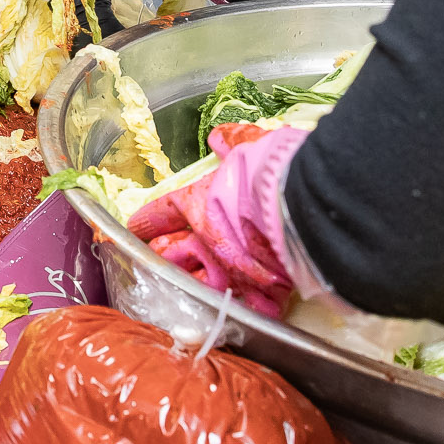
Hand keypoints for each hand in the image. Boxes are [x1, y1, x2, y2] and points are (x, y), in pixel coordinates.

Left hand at [125, 124, 306, 317]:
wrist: (306, 206)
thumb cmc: (274, 172)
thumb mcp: (252, 145)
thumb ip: (235, 142)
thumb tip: (219, 137)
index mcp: (199, 204)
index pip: (164, 212)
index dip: (150, 220)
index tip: (137, 227)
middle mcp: (209, 240)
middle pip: (174, 254)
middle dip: (166, 256)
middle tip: (160, 257)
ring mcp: (232, 269)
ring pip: (202, 284)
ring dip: (197, 284)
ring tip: (193, 286)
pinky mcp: (262, 290)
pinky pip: (249, 303)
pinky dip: (250, 304)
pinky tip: (250, 306)